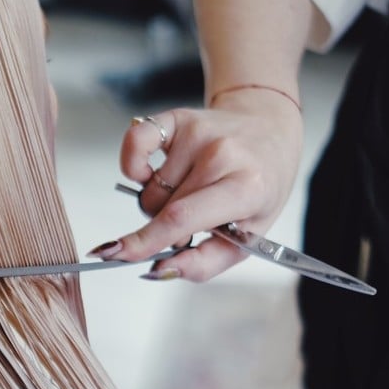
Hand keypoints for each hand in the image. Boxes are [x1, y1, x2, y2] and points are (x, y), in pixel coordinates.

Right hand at [90, 87, 302, 280]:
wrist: (269, 131)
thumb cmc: (259, 187)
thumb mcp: (249, 237)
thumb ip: (205, 263)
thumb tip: (160, 270)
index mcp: (246, 187)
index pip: (182, 217)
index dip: (147, 239)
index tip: (119, 254)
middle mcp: (220, 154)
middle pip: (160, 207)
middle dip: (165, 226)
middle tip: (193, 218)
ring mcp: (197, 132)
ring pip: (149, 188)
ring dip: (159, 200)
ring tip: (187, 192)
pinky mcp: (177, 117)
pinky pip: (134, 141)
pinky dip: (133, 165)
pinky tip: (150, 172)